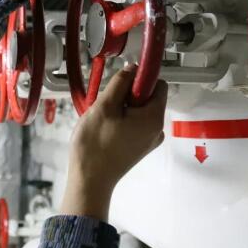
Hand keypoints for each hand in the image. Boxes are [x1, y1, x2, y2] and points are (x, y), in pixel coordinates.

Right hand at [60, 65, 167, 220]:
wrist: (89, 180)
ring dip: (121, 108)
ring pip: (138, 111)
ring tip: (102, 118)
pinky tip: (104, 129)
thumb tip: (133, 68)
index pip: (158, 84)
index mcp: (154, 117)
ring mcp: (149, 140)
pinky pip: (133, 125)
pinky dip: (121, 121)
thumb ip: (120, 83)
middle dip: (127, 95)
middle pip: (147, 98)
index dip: (140, 78)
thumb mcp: (104, 106)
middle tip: (106, 104)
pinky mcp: (138, 148)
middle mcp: (157, 129)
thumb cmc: (96, 143)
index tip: (119, 84)